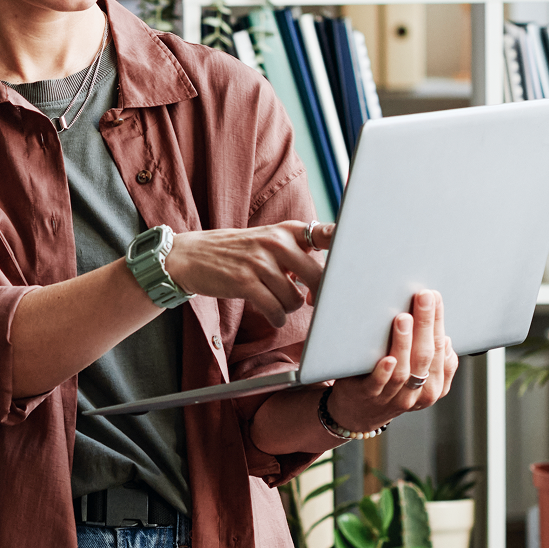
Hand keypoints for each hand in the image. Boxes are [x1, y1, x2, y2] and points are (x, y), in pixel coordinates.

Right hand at [165, 220, 330, 326]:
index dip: (346, 246)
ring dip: (290, 308)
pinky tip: (273, 314)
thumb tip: (328, 278)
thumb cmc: (235, 252)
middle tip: (311, 302)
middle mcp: (276, 242)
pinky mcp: (245, 282)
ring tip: (278, 304)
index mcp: (286, 230)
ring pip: (295, 298)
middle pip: (318, 276)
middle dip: (318, 296)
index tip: (358, 263)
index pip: (326, 234)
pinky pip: (275, 309)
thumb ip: (296, 252)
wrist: (191, 255)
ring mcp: (260, 262)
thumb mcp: (267, 240)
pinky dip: (277, 317)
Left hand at [327, 289, 457, 435]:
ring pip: (404, 371)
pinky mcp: (368, 395)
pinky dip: (384, 372)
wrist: (359, 410)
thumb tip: (436, 318)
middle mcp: (418, 394)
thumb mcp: (416, 371)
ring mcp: (393, 397)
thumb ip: (428, 351)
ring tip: (403, 318)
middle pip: (426, 356)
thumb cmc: (391, 382)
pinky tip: (387, 357)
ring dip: (404, 343)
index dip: (439, 322)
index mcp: (435, 386)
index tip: (435, 296)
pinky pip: (379, 385)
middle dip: (426, 324)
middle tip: (424, 296)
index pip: (442, 350)